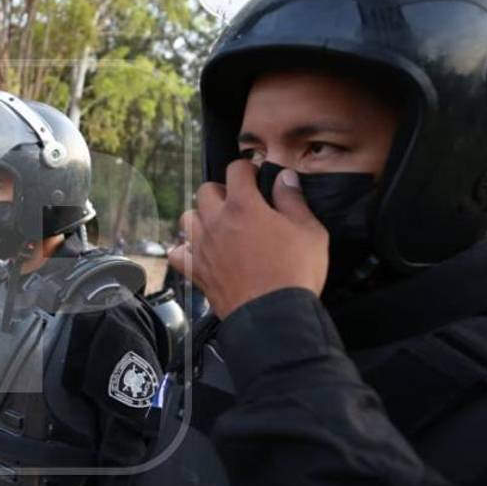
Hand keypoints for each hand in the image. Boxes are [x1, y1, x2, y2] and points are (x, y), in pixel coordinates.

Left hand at [169, 160, 326, 318]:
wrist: (275, 316)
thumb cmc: (295, 272)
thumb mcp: (309, 231)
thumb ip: (293, 200)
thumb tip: (284, 177)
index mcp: (243, 206)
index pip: (236, 169)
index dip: (248, 168)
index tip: (257, 176)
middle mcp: (216, 222)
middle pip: (205, 190)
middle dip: (222, 190)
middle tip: (239, 202)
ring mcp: (202, 248)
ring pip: (187, 219)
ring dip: (201, 217)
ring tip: (219, 225)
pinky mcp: (197, 272)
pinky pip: (177, 254)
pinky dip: (185, 250)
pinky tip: (200, 252)